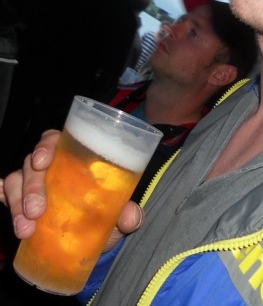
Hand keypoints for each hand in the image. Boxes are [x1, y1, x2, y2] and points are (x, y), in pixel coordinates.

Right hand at [0, 129, 143, 250]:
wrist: (94, 240)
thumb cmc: (106, 214)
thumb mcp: (119, 214)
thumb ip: (128, 213)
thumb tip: (132, 216)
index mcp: (75, 157)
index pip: (55, 140)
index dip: (46, 146)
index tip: (43, 162)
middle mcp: (52, 166)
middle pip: (33, 164)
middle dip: (31, 186)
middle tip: (37, 211)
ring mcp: (35, 183)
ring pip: (16, 181)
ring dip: (17, 203)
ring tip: (26, 229)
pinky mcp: (21, 202)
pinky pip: (4, 193)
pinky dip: (1, 196)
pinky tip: (1, 203)